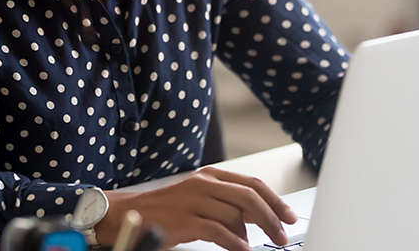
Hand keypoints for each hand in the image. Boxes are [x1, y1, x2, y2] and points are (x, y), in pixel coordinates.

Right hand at [95, 166, 297, 250]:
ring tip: (259, 247)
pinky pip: (219, 232)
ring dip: (253, 234)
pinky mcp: (185, 220)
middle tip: (282, 235)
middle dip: (271, 217)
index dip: (274, 200)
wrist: (129, 214)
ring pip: (236, 214)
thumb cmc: (167, 210)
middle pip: (249, 196)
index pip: (252, 183)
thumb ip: (226, 204)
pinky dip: (235, 243)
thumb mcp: (200, 199)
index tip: (288, 216)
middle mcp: (204, 183)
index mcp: (211, 176)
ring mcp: (194, 200)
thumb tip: (256, 219)